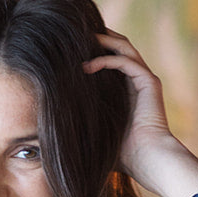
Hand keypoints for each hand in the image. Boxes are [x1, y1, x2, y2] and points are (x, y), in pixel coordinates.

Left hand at [83, 29, 197, 196]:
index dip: (94, 51)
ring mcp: (144, 80)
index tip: (70, 51)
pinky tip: (87, 66)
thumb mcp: (95, 136)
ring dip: (103, 41)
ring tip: (80, 40)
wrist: (147, 161)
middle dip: (98, 38)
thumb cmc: (123, 156)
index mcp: (126, 91)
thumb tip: (48, 136)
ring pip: (124, 47)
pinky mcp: (149, 82)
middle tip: (75, 35)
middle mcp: (137, 81)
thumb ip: (81, 127)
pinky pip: (126, 61)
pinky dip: (107, 59)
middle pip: (119, 47)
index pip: (111, 61)